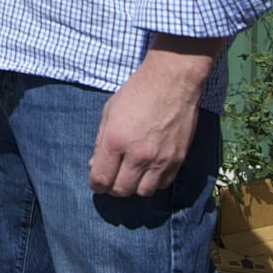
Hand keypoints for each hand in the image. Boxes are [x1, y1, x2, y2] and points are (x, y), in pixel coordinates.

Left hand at [89, 35, 220, 196]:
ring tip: (133, 174)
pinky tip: (150, 169)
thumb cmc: (137, 92)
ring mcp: (160, 159)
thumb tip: (95, 165)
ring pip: (143, 192)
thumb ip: (101, 142)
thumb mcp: (110, 112)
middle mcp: (137, 154)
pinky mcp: (178, 159)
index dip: (96, 184)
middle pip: (121, 191)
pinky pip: (163, 184)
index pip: (101, 180)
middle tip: (114, 176)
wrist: (173, 81)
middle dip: (113, 187)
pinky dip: (154, 182)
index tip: (98, 180)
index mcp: (115, 141)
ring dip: (135, 186)